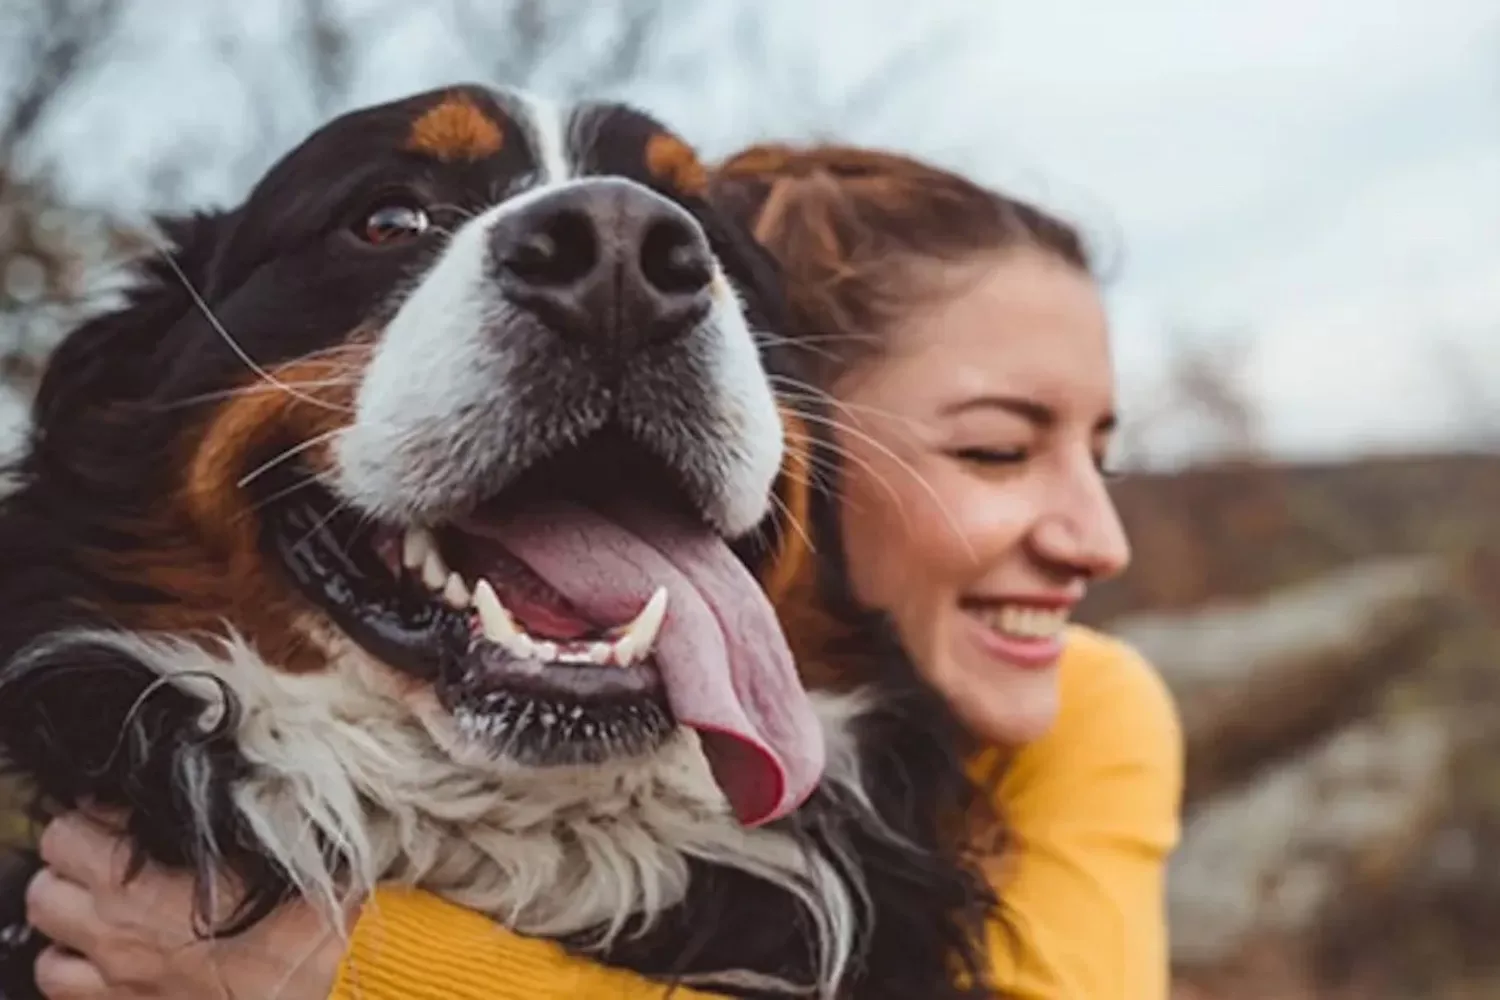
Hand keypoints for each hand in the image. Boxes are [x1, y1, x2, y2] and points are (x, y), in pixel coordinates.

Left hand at [24, 810, 355, 998]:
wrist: (324, 984)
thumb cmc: (301, 920)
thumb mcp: (268, 844)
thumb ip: (221, 813)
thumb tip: (203, 781)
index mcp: (136, 884)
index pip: (70, 827)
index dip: (96, 811)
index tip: (122, 810)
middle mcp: (113, 932)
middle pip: (46, 883)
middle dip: (73, 862)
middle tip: (108, 852)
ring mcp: (115, 979)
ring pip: (48, 945)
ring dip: (70, 921)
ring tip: (106, 907)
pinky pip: (68, 990)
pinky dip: (80, 969)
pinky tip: (115, 955)